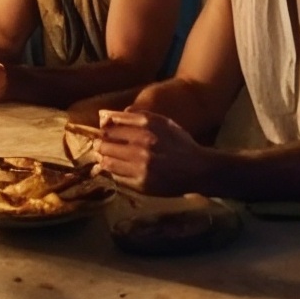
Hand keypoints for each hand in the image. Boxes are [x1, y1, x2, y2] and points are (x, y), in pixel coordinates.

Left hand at [95, 109, 212, 195]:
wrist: (199, 169)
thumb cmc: (179, 143)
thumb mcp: (161, 121)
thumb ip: (134, 116)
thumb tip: (104, 115)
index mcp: (146, 125)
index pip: (110, 126)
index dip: (103, 130)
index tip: (103, 132)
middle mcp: (142, 144)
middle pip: (105, 143)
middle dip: (100, 144)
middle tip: (100, 146)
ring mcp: (141, 165)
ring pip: (107, 161)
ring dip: (103, 159)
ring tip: (104, 158)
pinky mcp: (142, 183)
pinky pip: (116, 177)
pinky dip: (112, 172)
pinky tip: (116, 169)